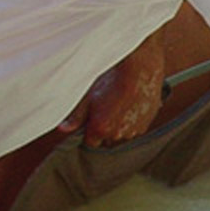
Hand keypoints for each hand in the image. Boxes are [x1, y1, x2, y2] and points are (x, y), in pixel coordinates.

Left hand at [57, 31, 166, 146]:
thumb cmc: (111, 79)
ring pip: (122, 132)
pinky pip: (136, 127)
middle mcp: (118, 134)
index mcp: (100, 130)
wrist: (140, 68)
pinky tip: (130, 102)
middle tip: (105, 106)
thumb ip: (75, 117)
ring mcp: (134, 130)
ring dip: (120, 124)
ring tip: (119, 102)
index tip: (91, 116)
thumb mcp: (88, 95)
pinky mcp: (146, 124)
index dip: (90, 129)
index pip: (91, 142)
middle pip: (107, 138)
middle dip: (105, 127)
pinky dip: (132, 119)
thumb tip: (63, 129)